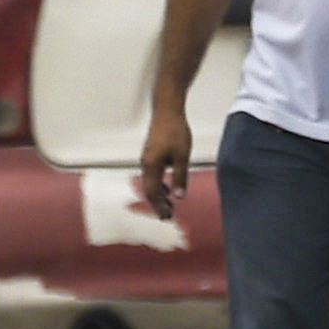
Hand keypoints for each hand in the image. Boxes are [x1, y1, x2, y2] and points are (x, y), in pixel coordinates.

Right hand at [134, 97, 197, 220]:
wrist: (167, 110)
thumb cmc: (176, 131)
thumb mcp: (182, 156)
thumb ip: (180, 177)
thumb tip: (179, 197)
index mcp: (152, 165)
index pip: (152, 192)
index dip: (159, 206)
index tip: (167, 217)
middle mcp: (146, 163)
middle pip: (149, 190)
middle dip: (158, 204)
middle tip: (168, 217)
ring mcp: (147, 159)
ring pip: (150, 183)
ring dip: (159, 196)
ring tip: (170, 206)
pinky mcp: (150, 154)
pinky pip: (152, 175)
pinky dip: (159, 185)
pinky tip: (168, 189)